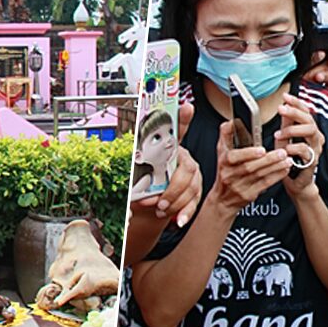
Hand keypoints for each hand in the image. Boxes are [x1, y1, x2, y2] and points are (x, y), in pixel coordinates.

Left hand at [130, 103, 199, 223]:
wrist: (150, 205)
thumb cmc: (143, 185)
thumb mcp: (136, 176)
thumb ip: (135, 176)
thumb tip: (130, 183)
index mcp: (169, 150)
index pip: (177, 131)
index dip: (183, 119)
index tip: (187, 107)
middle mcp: (184, 159)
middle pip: (187, 169)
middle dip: (174, 187)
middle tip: (159, 201)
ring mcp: (193, 175)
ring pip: (192, 187)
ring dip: (176, 202)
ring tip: (161, 209)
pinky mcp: (196, 192)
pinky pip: (195, 202)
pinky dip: (186, 212)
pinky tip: (179, 219)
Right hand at [209, 120, 291, 213]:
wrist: (222, 199)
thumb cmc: (224, 171)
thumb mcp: (221, 152)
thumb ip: (226, 134)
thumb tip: (231, 120)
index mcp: (224, 161)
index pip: (234, 157)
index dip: (248, 153)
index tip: (261, 150)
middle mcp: (230, 174)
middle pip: (250, 167)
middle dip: (268, 160)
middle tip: (282, 152)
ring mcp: (240, 186)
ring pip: (260, 175)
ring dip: (275, 167)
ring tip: (287, 159)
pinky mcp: (249, 195)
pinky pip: (265, 184)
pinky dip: (276, 176)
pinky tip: (284, 169)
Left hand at [275, 93, 322, 196]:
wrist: (295, 182)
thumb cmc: (290, 159)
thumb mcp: (285, 138)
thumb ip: (286, 123)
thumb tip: (283, 105)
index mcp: (309, 129)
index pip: (306, 111)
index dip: (296, 103)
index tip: (285, 96)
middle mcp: (316, 137)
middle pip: (309, 118)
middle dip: (294, 111)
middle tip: (281, 109)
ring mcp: (316, 149)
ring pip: (311, 131)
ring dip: (292, 129)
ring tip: (278, 134)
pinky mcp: (313, 161)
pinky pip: (306, 150)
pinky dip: (294, 148)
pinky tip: (285, 149)